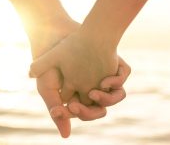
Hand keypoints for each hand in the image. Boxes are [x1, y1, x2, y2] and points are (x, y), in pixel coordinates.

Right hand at [28, 17, 129, 136]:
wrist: (56, 34)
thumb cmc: (50, 63)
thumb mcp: (48, 88)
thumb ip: (55, 110)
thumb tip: (66, 136)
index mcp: (79, 95)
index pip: (84, 112)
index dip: (78, 113)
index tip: (69, 108)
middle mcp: (92, 86)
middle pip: (99, 108)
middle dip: (90, 111)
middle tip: (79, 104)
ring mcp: (102, 74)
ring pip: (114, 96)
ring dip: (107, 99)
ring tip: (95, 93)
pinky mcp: (111, 63)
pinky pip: (122, 77)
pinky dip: (117, 80)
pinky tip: (105, 79)